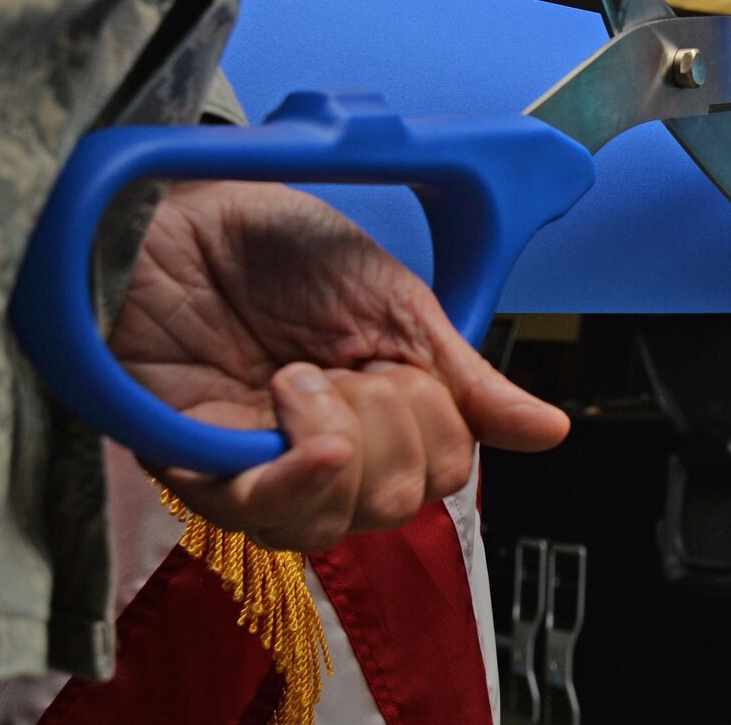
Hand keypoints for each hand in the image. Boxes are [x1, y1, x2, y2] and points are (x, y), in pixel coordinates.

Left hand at [107, 180, 568, 550]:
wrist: (181, 205)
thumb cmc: (276, 242)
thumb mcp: (396, 300)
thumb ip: (465, 376)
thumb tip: (549, 432)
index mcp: (379, 406)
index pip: (443, 473)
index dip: (438, 429)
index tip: (401, 365)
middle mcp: (321, 447)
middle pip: (394, 506)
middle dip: (393, 432)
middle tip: (350, 366)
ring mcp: (256, 462)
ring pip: (329, 525)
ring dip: (341, 448)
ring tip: (300, 378)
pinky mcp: (190, 465)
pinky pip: (256, 515)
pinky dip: (297, 479)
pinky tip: (304, 421)